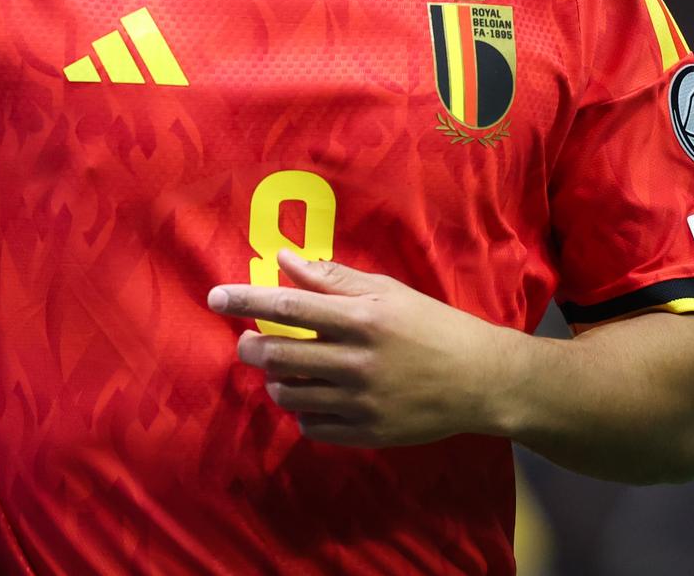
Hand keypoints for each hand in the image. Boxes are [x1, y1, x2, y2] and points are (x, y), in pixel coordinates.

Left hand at [206, 248, 514, 446]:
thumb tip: (285, 259)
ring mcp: (361, 402)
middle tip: (249, 343)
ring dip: (275, 380)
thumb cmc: (431, 326)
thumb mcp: (387, 292)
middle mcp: (358, 361)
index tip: (214, 297)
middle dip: (252, 348)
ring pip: (290, 394)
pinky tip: (315, 397)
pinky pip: (311, 427)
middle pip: (280, 355)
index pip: (289, 306)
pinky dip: (303, 412)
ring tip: (285, 370)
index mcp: (362, 318)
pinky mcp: (366, 434)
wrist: (479, 381)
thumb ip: (333, 278)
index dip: (246, 300)